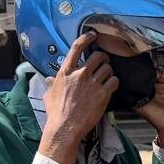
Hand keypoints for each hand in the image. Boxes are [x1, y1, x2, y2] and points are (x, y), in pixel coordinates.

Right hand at [38, 33, 118, 163]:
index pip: (77, 47)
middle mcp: (80, 74)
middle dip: (103, 58)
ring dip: (109, 71)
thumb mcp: (49, 95)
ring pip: (108, 68)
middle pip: (98, 56)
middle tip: (104, 63)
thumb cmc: (56, 113)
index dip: (86, 38)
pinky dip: (114, 82)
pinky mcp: (103, 94)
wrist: (65, 128)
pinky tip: (111, 86)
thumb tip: (50, 80)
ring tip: (106, 77)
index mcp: (66, 72)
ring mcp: (92, 83)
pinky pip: (114, 81)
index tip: (93, 35)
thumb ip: (51, 84)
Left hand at [137, 68, 163, 152]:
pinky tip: (163, 76)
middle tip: (146, 68)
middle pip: (150, 72)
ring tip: (155, 73)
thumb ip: (134, 97)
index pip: (141, 78)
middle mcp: (154, 87)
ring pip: (159, 70)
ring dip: (157, 69)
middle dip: (148, 69)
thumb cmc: (157, 119)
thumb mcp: (140, 107)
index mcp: (145, 92)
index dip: (140, 73)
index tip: (137, 70)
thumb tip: (124, 88)